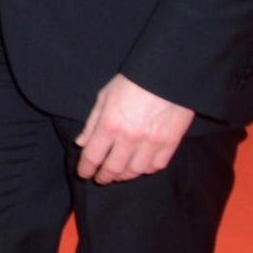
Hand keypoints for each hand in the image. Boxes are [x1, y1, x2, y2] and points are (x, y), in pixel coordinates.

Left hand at [75, 74, 194, 184]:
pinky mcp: (171, 143)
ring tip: (119, 175)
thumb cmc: (132, 82)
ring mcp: (151, 142)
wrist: (167, 74)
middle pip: (113, 168)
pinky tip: (140, 167)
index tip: (84, 173)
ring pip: (135, 171)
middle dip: (104, 177)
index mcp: (109, 125)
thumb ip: (92, 123)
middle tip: (101, 178)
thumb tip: (81, 143)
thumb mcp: (104, 97)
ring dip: (124, 176)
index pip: (93, 156)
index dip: (86, 168)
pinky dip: (147, 170)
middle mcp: (129, 138)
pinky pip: (157, 165)